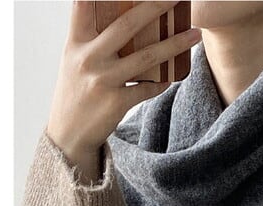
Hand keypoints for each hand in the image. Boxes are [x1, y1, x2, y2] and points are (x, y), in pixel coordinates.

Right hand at [46, 1, 201, 181]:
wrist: (68, 135)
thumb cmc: (76, 92)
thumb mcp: (74, 60)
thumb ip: (92, 38)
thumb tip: (128, 19)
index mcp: (75, 42)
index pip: (84, 4)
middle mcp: (88, 57)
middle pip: (126, 24)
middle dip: (154, 6)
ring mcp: (104, 80)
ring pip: (147, 57)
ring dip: (175, 44)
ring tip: (195, 34)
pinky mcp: (117, 102)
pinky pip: (149, 88)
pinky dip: (164, 80)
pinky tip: (174, 75)